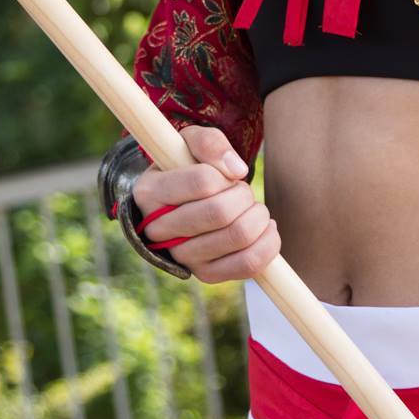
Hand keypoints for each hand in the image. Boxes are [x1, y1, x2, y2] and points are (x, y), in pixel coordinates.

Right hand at [131, 125, 278, 282]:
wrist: (177, 207)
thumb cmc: (184, 169)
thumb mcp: (188, 144)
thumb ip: (208, 143)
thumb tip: (237, 170)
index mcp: (150, 192)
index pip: (202, 181)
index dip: (225, 175)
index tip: (225, 174)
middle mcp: (159, 230)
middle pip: (221, 212)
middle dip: (243, 195)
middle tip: (241, 191)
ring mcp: (182, 257)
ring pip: (238, 236)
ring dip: (258, 216)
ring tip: (252, 209)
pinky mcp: (205, 275)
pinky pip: (249, 264)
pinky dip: (268, 243)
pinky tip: (265, 229)